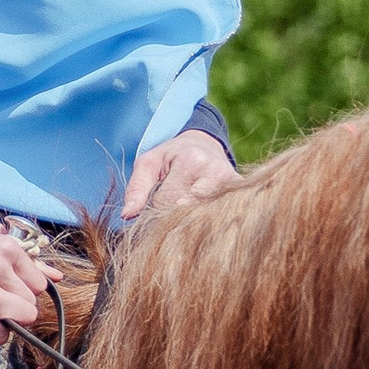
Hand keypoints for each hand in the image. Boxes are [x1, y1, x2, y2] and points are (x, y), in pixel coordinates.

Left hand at [124, 128, 239, 220]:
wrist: (204, 145)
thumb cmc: (171, 157)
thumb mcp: (148, 164)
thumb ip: (136, 188)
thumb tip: (127, 215)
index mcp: (191, 161)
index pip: (167, 203)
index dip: (156, 212)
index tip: (154, 210)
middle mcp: (215, 172)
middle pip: (188, 213)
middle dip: (173, 220)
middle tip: (167, 216)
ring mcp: (232, 185)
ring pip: (204, 219)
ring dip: (191, 224)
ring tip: (184, 216)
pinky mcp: (241, 195)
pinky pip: (222, 218)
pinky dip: (209, 223)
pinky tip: (202, 219)